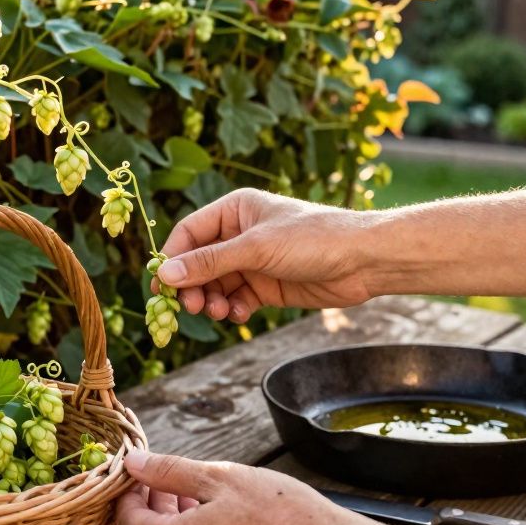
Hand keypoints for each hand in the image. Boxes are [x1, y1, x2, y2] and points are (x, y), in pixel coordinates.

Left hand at [116, 450, 354, 524]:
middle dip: (148, 510)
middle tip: (166, 481)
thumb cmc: (278, 511)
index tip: (141, 473)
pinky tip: (214, 520)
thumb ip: (169, 471)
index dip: (128, 493)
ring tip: (193, 494)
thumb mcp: (219, 477)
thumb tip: (134, 463)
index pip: (128, 521)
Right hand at [154, 188, 374, 321]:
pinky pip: (236, 299)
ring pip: (215, 284)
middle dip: (192, 285)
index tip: (162, 287)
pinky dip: (232, 309)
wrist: (363, 261)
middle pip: (198, 263)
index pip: (189, 233)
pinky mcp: (267, 286)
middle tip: (189, 307)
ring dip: (211, 300)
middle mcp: (240, 234)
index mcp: (235, 210)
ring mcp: (253, 261)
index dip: (173, 259)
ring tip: (218, 311)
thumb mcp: (256, 248)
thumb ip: (210, 262)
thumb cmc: (313, 238)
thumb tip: (166, 275)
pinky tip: (240, 314)